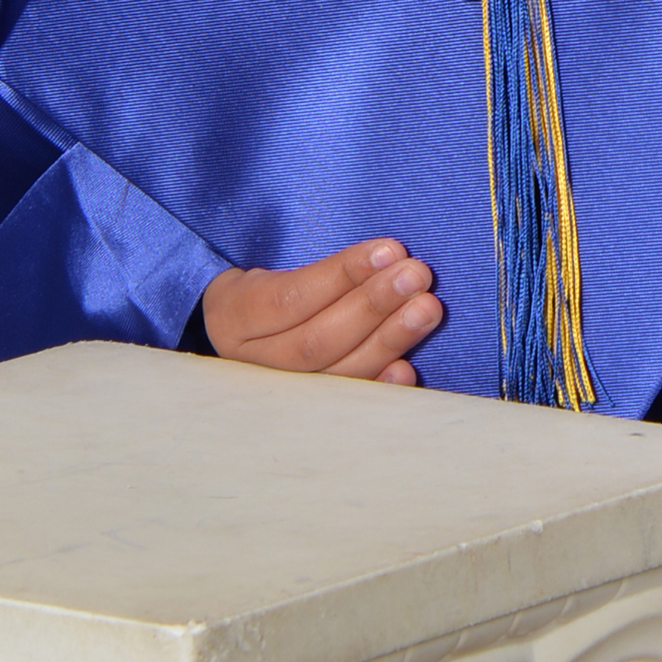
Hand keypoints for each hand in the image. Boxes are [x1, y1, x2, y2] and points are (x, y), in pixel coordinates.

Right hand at [199, 238, 443, 385]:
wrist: (244, 336)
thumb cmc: (270, 290)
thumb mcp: (268, 272)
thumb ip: (318, 270)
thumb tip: (388, 257)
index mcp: (234, 317)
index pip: (290, 297)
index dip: (342, 274)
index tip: (390, 250)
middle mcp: (254, 362)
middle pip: (316, 340)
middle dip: (373, 305)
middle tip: (417, 275)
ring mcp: (282, 393)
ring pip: (337, 372)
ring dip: (389, 339)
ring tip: (427, 308)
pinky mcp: (311, 411)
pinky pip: (349, 403)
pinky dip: (380, 386)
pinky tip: (408, 369)